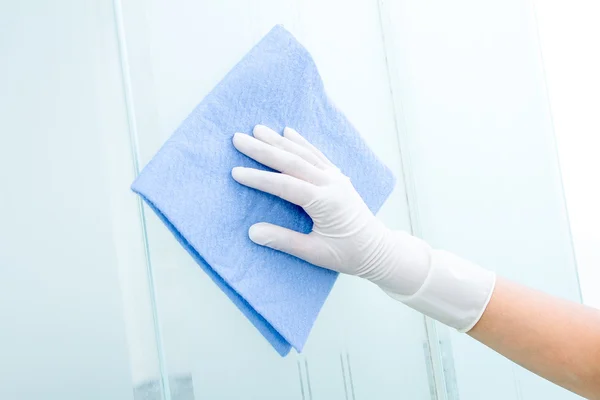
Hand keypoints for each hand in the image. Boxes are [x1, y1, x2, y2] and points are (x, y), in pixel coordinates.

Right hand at [231, 125, 430, 295]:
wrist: (377, 249)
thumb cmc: (347, 254)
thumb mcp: (314, 253)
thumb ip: (283, 241)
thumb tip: (252, 232)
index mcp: (324, 202)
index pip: (285, 185)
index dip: (259, 179)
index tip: (236, 172)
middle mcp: (330, 184)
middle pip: (291, 162)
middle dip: (263, 150)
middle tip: (238, 138)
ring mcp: (335, 178)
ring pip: (303, 153)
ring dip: (279, 141)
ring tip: (258, 129)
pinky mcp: (338, 177)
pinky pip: (316, 154)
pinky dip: (301, 142)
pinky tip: (289, 132)